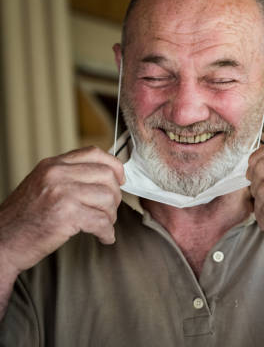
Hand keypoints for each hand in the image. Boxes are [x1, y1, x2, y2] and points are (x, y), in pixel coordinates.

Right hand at [0, 146, 124, 275]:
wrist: (1, 243)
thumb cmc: (24, 219)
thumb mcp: (43, 185)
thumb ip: (70, 176)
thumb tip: (107, 175)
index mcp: (52, 165)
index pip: (94, 153)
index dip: (114, 166)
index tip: (120, 179)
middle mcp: (56, 174)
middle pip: (107, 176)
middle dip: (114, 196)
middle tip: (109, 210)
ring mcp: (61, 193)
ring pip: (107, 199)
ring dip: (110, 216)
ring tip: (103, 225)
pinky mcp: (66, 215)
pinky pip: (102, 221)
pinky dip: (107, 233)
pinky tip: (104, 237)